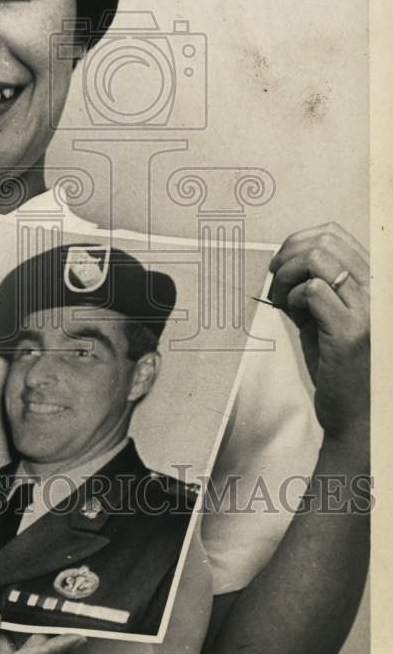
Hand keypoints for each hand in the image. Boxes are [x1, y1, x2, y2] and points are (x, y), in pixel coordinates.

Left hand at [268, 222, 369, 458]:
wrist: (359, 418)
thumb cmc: (344, 371)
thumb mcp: (331, 319)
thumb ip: (317, 289)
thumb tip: (285, 265)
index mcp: (376, 285)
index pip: (339, 235)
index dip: (300, 240)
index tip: (282, 260)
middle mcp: (379, 293)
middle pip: (327, 240)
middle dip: (289, 253)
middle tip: (274, 276)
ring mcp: (369, 311)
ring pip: (319, 258)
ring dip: (288, 273)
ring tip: (281, 296)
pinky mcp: (352, 333)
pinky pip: (313, 291)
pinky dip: (293, 296)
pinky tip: (292, 313)